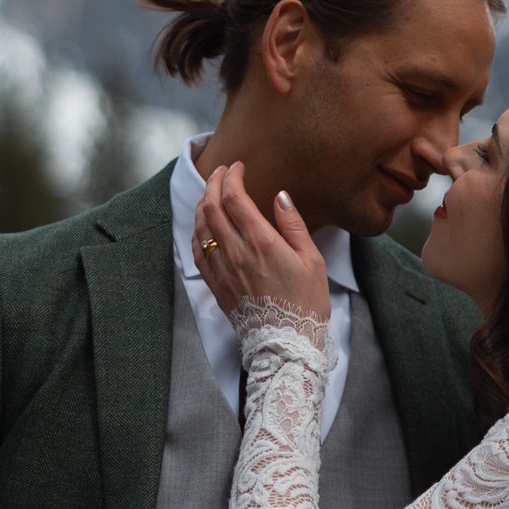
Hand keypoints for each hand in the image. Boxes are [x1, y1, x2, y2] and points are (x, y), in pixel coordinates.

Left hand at [193, 164, 330, 328]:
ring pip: (200, 227)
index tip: (238, 167)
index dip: (232, 176)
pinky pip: (198, 253)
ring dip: (202, 205)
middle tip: (221, 172)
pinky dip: (197, 233)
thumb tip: (279, 196)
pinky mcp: (216, 285)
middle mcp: (236, 252)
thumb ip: (292, 224)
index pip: (234, 197)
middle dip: (212, 183)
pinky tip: (203, 227)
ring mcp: (222, 269)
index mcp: (261, 242)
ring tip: (210, 194)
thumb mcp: (311, 259)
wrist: (286, 342)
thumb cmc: (305, 301)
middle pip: (211, 207)